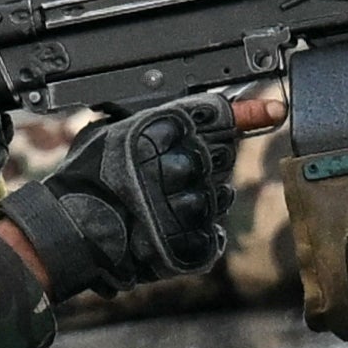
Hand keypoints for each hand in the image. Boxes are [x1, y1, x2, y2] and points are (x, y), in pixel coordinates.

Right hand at [0, 91, 284, 299]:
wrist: (72, 230)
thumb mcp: (114, 130)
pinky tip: (169, 228)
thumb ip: (160, 118)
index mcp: (164, 130)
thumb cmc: (87, 178)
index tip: (275, 110)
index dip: (250, 112)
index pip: (219, 116)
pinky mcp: (194, 238)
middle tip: (167, 177)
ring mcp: (191, 202)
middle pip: (223, 156)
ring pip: (220, 195)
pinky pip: (213, 232)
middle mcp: (183, 161)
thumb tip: (208, 109)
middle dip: (203, 165)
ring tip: (160, 206)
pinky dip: (198, 234)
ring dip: (199, 200)